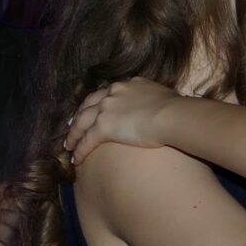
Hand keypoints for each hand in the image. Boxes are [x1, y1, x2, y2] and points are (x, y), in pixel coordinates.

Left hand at [66, 79, 181, 164]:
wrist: (172, 115)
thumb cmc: (176, 108)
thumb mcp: (163, 95)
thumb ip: (153, 98)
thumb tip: (160, 104)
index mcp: (127, 85)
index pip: (105, 93)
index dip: (96, 103)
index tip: (92, 110)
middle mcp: (112, 92)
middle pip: (88, 105)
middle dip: (78, 116)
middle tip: (72, 127)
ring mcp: (106, 109)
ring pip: (81, 122)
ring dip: (73, 135)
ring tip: (69, 145)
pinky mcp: (103, 127)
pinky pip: (87, 140)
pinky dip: (80, 150)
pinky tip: (77, 159)